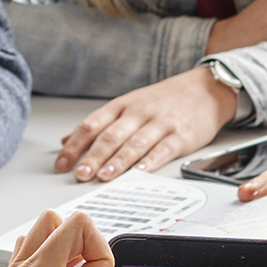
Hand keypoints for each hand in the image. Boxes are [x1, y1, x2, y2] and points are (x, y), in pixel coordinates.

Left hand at [56, 67, 236, 182]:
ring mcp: (159, 124)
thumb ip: (99, 124)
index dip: (74, 145)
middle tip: (80, 174)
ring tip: (103, 176)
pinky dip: (149, 163)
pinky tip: (138, 173)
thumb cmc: (163, 101)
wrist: (205, 90)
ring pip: (134, 144)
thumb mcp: (128, 105)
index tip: (61, 164)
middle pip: (110, 136)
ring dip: (117, 162)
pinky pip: (162, 150)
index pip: (91, 125)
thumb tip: (66, 140)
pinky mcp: (180, 136)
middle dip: (93, 157)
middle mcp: (138, 114)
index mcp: (121, 106)